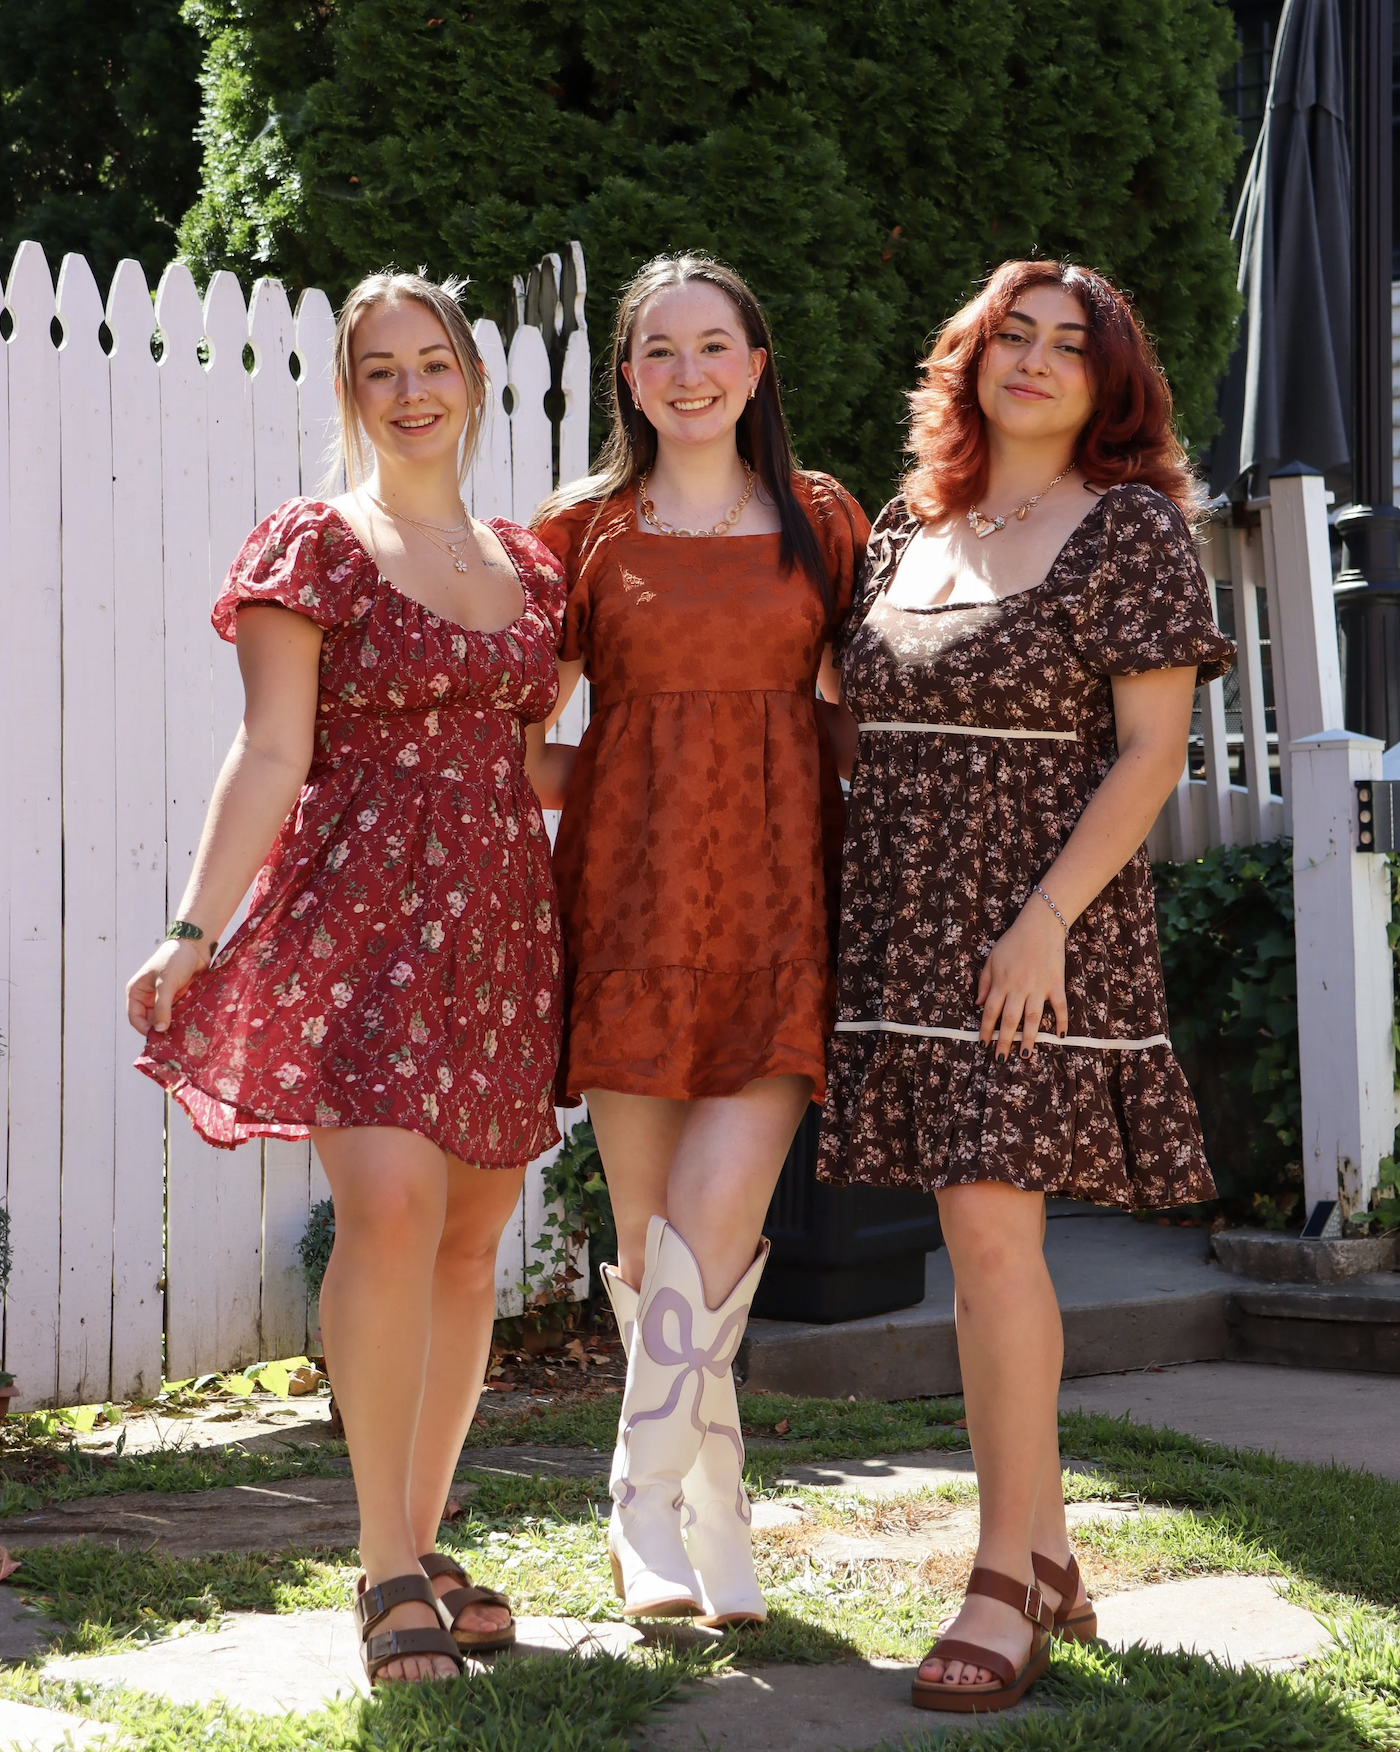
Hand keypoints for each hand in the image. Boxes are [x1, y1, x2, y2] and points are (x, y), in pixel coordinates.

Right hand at [125, 939, 210, 1035]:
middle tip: (172, 1039)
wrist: (195, 945)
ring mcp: (162, 997)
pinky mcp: (176, 997)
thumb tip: (159, 1030)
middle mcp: (147, 996)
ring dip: (172, 1024)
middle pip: (150, 1020)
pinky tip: (188, 1025)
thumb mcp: (165, 983)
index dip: (144, 1029)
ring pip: (164, 1018)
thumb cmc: (175, 960)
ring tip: (182, 1034)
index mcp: (137, 991)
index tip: (158, 1037)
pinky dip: (181, 1018)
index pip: (135, 1017)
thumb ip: (162, 1007)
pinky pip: (176, 1013)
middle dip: (160, 1028)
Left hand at [976, 900, 1067, 1060]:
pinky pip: (1060, 1006)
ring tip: (1024, 1055)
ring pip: (1033, 1017)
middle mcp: (1019, 988)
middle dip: (1004, 1041)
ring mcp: (1039, 988)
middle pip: (1010, 1020)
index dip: (986, 1030)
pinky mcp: (1056, 985)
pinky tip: (1060, 1036)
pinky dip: (1061, 1021)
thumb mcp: (991, 959)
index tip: (983, 1044)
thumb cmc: (1012, 942)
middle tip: (1001, 1059)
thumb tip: (978, 1005)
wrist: (1040, 926)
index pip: (990, 1011)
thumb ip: (984, 982)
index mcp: (1001, 983)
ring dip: (1028, 1037)